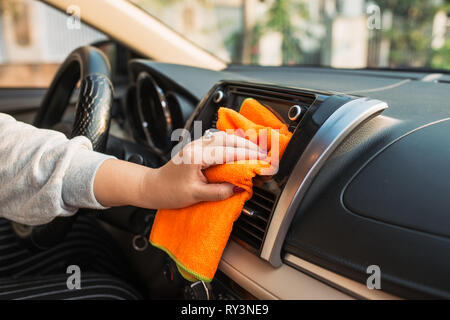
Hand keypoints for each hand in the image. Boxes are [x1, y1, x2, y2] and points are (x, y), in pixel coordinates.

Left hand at [141, 131, 265, 208]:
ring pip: (221, 136)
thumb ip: (218, 192)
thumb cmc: (169, 191)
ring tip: (253, 150)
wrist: (151, 187)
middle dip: (247, 145)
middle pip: (227, 139)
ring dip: (239, 142)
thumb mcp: (195, 195)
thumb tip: (237, 188)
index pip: (227, 152)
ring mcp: (195, 145)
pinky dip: (230, 143)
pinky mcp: (195, 148)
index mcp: (196, 156)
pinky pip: (216, 140)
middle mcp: (196, 146)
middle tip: (262, 154)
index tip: (261, 160)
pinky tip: (236, 149)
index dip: (247, 155)